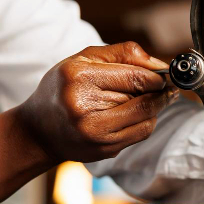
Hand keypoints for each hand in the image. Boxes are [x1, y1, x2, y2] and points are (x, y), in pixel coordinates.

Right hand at [16, 42, 176, 163]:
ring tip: (146, 98)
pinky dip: (146, 121)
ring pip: (146, 117)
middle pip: (142, 98)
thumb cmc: (62, 88)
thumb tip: (160, 65)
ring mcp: (95, 133)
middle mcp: (85, 108)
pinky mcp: (105, 150)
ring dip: (154, 107)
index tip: (164, 76)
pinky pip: (141, 133)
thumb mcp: (84, 59)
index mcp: (79, 78)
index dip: (157, 77)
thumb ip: (123, 53)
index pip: (135, 77)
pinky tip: (135, 113)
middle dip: (155, 91)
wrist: (39, 131)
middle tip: (159, 86)